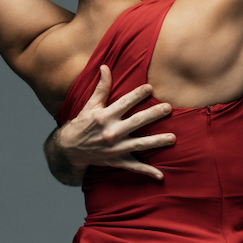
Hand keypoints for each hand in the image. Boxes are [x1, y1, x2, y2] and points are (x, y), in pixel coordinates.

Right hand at [49, 65, 175, 181]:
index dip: (137, 95)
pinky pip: (134, 167)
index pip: (124, 103)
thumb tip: (105, 66)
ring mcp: (115, 149)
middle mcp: (110, 132)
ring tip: (173, 138)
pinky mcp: (117, 161)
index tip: (150, 88)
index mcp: (104, 117)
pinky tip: (161, 176)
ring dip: (157, 141)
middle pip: (135, 122)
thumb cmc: (83, 123)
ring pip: (139, 145)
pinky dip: (147, 172)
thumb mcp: (90, 105)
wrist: (70, 149)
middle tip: (168, 108)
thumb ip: (101, 87)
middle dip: (152, 115)